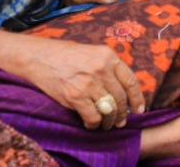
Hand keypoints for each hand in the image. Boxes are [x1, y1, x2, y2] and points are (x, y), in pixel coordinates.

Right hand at [18, 36, 144, 130]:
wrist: (40, 57)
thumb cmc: (67, 56)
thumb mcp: (93, 53)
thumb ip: (109, 68)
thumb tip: (124, 92)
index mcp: (108, 56)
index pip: (130, 81)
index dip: (137, 98)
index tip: (139, 110)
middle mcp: (101, 69)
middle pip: (120, 98)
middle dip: (123, 113)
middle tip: (121, 121)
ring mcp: (88, 83)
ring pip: (109, 109)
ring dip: (109, 121)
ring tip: (107, 125)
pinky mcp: (75, 96)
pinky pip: (93, 116)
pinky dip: (94, 124)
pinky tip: (91, 123)